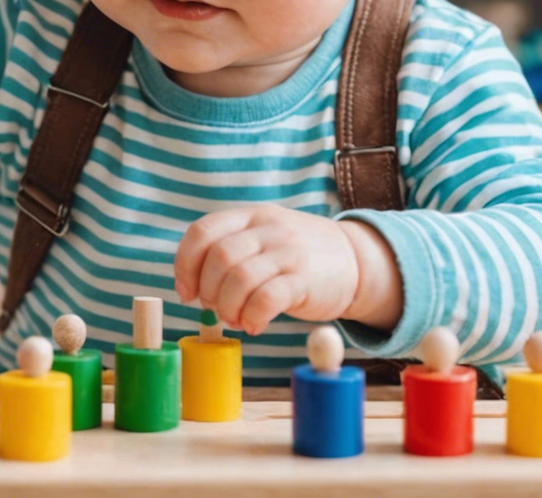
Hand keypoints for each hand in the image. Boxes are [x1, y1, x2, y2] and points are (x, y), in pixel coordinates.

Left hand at [173, 206, 397, 334]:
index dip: (185, 265)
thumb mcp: (263, 238)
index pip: (202, 232)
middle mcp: (268, 228)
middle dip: (209, 290)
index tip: (187, 293)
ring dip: (228, 307)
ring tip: (236, 319)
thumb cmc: (297, 257)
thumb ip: (230, 250)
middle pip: (218, 257)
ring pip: (239, 278)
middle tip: (217, 309)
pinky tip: (255, 325)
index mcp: (250, 216)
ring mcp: (288, 252)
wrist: (356, 262)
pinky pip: (266, 299)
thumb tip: (192, 288)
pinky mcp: (304, 280)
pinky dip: (252, 317)